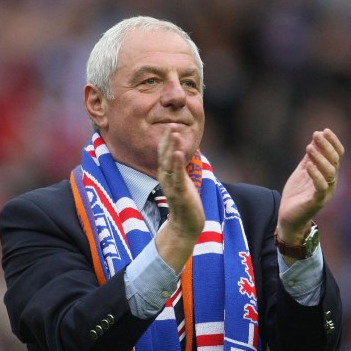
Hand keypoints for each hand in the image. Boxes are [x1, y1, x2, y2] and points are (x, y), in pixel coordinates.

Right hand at [154, 127, 204, 271]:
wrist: (186, 227)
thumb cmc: (185, 203)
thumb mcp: (181, 182)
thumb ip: (178, 169)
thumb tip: (179, 155)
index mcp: (166, 175)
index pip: (164, 154)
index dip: (167, 140)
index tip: (171, 125)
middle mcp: (166, 179)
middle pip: (165, 156)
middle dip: (168, 140)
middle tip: (172, 124)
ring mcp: (172, 186)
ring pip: (170, 164)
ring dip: (172, 147)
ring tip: (175, 133)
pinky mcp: (180, 194)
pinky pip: (177, 177)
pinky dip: (177, 164)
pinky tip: (179, 153)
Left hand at [277, 128, 344, 242]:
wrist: (289, 217)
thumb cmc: (297, 194)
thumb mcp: (303, 171)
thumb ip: (310, 157)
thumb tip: (315, 138)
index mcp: (328, 174)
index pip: (337, 155)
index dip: (333, 142)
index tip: (324, 130)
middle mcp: (331, 182)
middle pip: (335, 161)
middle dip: (326, 146)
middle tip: (316, 134)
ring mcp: (325, 192)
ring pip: (329, 172)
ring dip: (320, 158)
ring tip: (309, 147)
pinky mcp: (316, 202)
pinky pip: (320, 187)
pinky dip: (315, 175)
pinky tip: (308, 165)